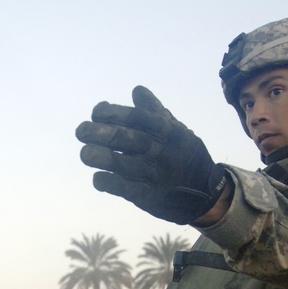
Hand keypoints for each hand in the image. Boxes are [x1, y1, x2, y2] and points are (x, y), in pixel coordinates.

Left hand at [76, 86, 228, 224]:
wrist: (206, 194)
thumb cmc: (185, 156)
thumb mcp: (177, 131)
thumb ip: (155, 112)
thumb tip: (137, 90)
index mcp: (170, 132)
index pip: (141, 119)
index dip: (117, 113)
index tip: (97, 111)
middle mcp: (163, 153)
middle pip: (132, 140)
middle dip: (104, 134)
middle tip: (81, 131)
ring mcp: (157, 176)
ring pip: (127, 166)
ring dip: (104, 159)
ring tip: (84, 153)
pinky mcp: (150, 198)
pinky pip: (127, 190)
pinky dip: (110, 183)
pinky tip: (97, 178)